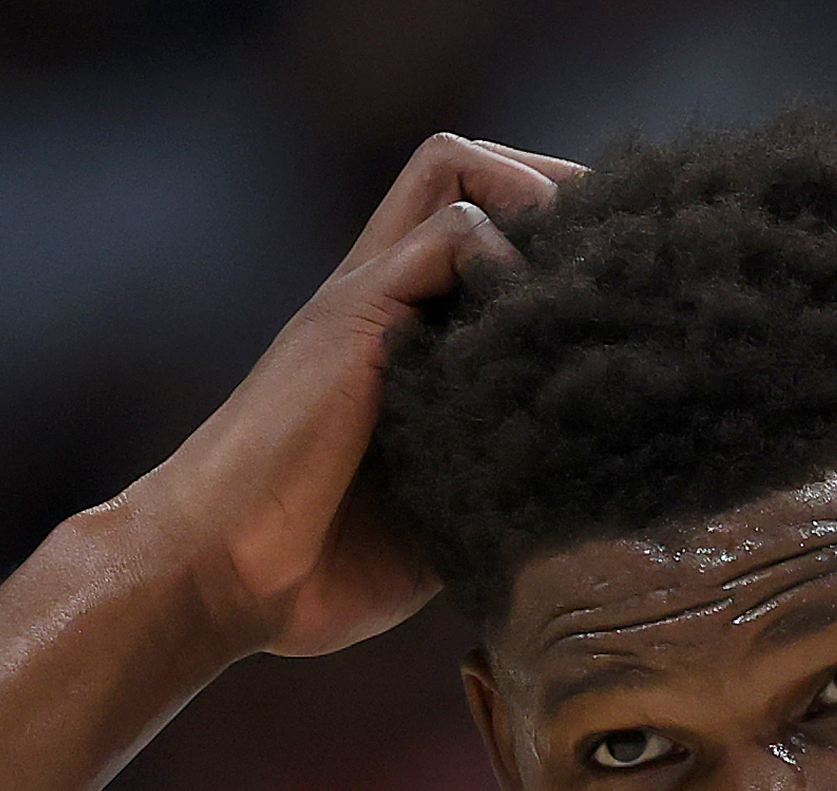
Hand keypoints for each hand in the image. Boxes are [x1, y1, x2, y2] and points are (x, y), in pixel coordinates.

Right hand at [132, 133, 582, 659]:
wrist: (215, 577)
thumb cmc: (312, 569)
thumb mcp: (442, 521)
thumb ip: (502, 484)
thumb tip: (595, 500)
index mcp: (400, 343)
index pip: (480, 228)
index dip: (554, 237)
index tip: (620, 288)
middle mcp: (381, 300)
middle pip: (467, 168)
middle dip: (556, 187)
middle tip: (618, 253)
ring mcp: (364, 299)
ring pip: (455, 167)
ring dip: (533, 197)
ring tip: (583, 269)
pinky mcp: (354, 317)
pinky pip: (448, 232)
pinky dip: (505, 256)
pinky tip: (533, 326)